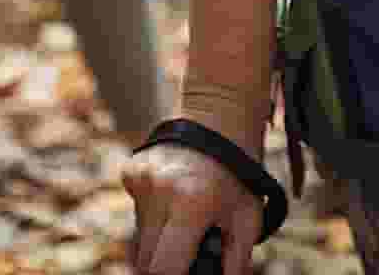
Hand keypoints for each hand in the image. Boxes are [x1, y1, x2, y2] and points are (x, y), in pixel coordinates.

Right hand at [123, 140, 260, 274]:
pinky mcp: (130, 172)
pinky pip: (135, 213)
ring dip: (157, 241)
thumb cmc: (238, 175)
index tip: (184, 273)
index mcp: (192, 202)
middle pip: (146, 258)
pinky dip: (151, 218)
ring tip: (184, 224)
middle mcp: (160, 190)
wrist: (219, 119)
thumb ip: (235, 261)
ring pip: (138, 237)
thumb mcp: (248, 218)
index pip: (164, 266)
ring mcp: (141, 179)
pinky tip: (172, 202)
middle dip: (164, 264)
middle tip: (185, 254)